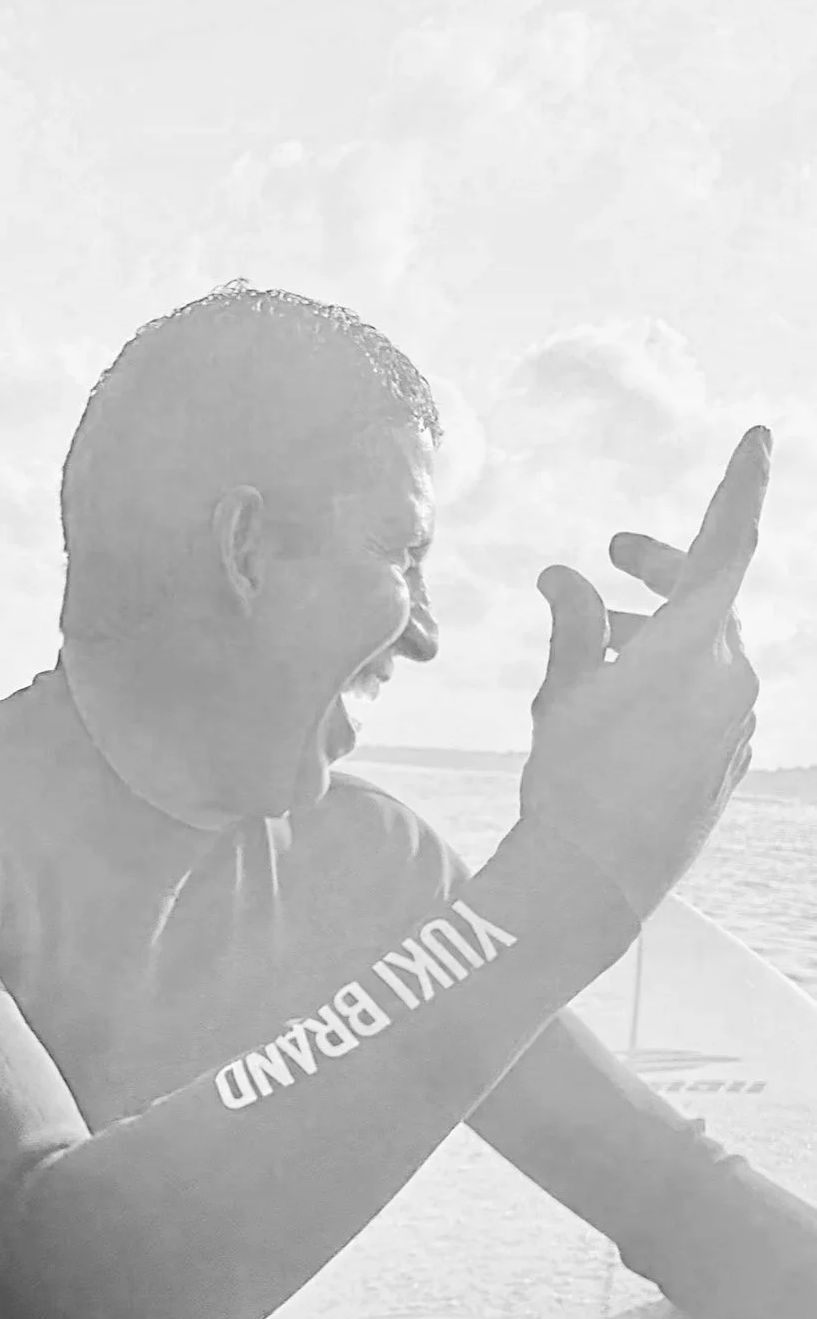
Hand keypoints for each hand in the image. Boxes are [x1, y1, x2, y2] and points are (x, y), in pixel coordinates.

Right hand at [518, 426, 768, 921]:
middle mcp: (732, 675)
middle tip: (615, 553)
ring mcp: (740, 720)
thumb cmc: (571, 781)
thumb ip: (574, 624)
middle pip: (708, 595)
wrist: (595, 881)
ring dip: (652, 634)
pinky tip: (614, 711)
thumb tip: (565, 576)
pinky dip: (666, 681)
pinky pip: (707, 696)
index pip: (728, 542)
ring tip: (587, 656)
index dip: (741, 484)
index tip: (757, 437)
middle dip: (659, 569)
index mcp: (693, 645)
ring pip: (704, 649)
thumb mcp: (563, 692)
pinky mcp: (732, 757)